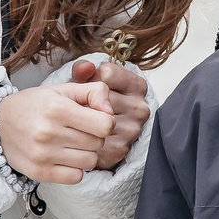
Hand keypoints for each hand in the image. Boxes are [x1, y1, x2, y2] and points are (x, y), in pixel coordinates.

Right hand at [0, 81, 115, 185]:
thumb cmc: (34, 105)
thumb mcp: (62, 89)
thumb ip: (93, 92)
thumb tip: (110, 110)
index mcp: (58, 108)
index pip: (105, 125)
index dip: (105, 122)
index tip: (94, 119)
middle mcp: (49, 132)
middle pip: (99, 143)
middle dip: (94, 136)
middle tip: (79, 130)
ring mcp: (43, 155)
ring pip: (90, 161)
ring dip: (86, 153)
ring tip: (71, 144)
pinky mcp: (39, 172)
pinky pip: (76, 177)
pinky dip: (75, 169)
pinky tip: (64, 157)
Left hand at [72, 55, 150, 169]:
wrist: (100, 130)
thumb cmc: (95, 100)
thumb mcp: (90, 80)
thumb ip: (83, 70)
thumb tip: (84, 67)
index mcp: (137, 86)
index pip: (107, 73)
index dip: (90, 78)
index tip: (87, 84)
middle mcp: (140, 109)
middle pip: (101, 98)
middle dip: (84, 100)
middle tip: (78, 102)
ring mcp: (132, 131)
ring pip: (95, 120)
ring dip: (81, 120)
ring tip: (78, 117)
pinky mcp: (119, 150)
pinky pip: (91, 140)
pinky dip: (81, 137)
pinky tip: (81, 132)